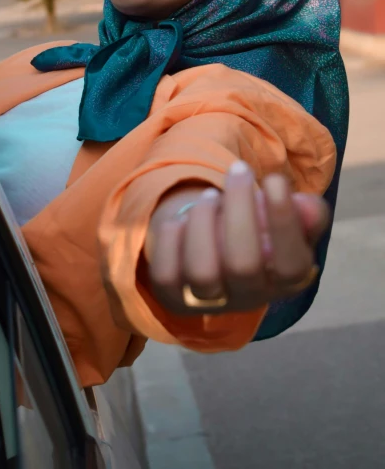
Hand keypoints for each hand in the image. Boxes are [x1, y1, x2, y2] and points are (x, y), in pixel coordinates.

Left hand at [144, 161, 329, 314]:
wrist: (218, 248)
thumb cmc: (262, 229)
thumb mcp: (290, 218)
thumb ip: (306, 213)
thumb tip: (306, 207)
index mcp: (286, 281)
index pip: (291, 264)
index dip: (283, 222)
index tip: (274, 179)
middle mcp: (249, 297)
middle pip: (243, 264)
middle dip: (239, 208)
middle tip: (239, 170)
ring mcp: (209, 301)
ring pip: (202, 272)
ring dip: (204, 221)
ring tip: (210, 196)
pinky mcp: (173, 296)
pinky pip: (165, 275)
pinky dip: (171, 239)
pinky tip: (181, 221)